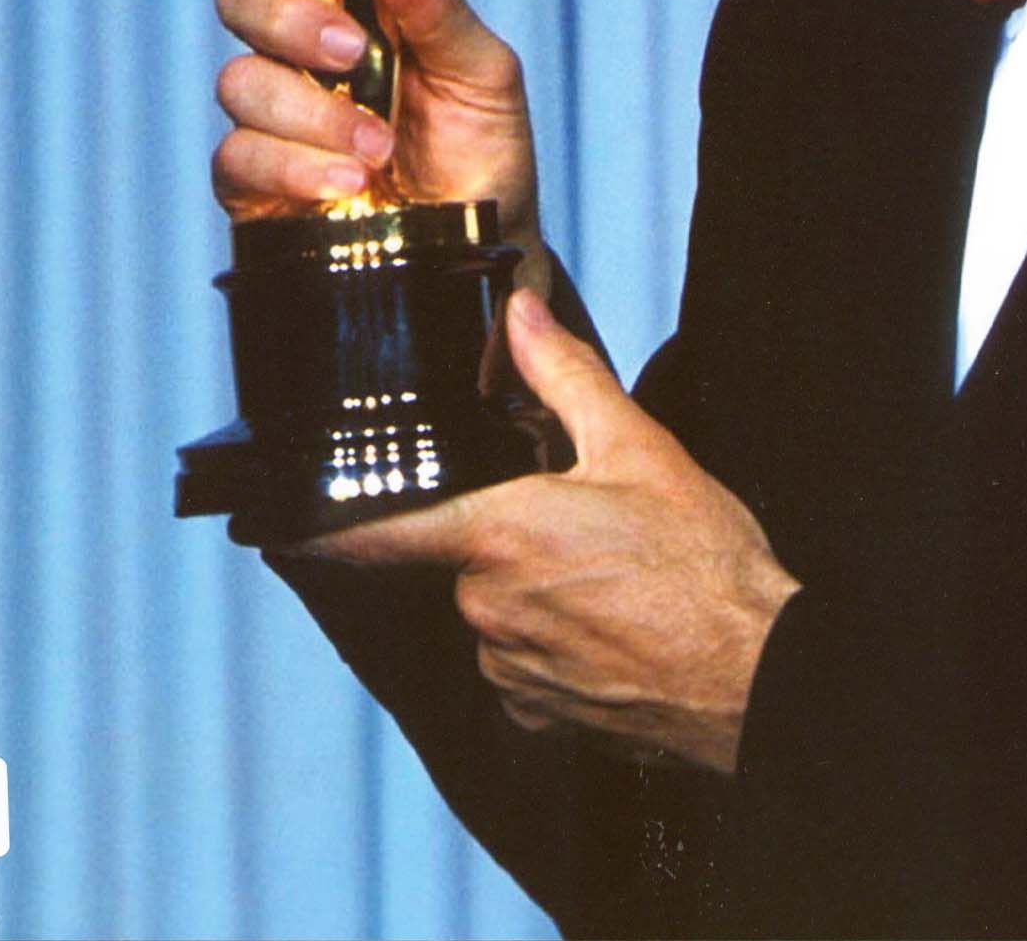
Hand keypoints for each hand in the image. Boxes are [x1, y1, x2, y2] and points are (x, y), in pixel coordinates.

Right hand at [188, 0, 547, 293]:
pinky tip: (342, 187)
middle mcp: (303, 51)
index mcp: (356, 3)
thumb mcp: (485, 73)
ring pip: (239, 81)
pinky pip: (238, 156)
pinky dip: (293, 167)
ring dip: (312, 113)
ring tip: (376, 150)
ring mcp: (276, 116)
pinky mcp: (256, 183)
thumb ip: (436, 6)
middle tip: (351, 52)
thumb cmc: (484, 150)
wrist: (481, 248)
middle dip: (289, 17)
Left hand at [301, 287, 799, 771]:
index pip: (373, 530)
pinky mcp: (535, 712)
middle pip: (463, 555)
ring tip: (615, 578)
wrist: (755, 675)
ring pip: (495, 607)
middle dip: (506, 533)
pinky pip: (523, 661)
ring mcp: (507, 668)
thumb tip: (517, 314)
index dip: (315, 521)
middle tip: (581, 521)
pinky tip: (616, 625)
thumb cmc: (703, 566)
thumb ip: (565, 377)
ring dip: (534, 589)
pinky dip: (557, 639)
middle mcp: (485, 607)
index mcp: (500, 534)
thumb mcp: (642, 450)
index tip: (271, 515)